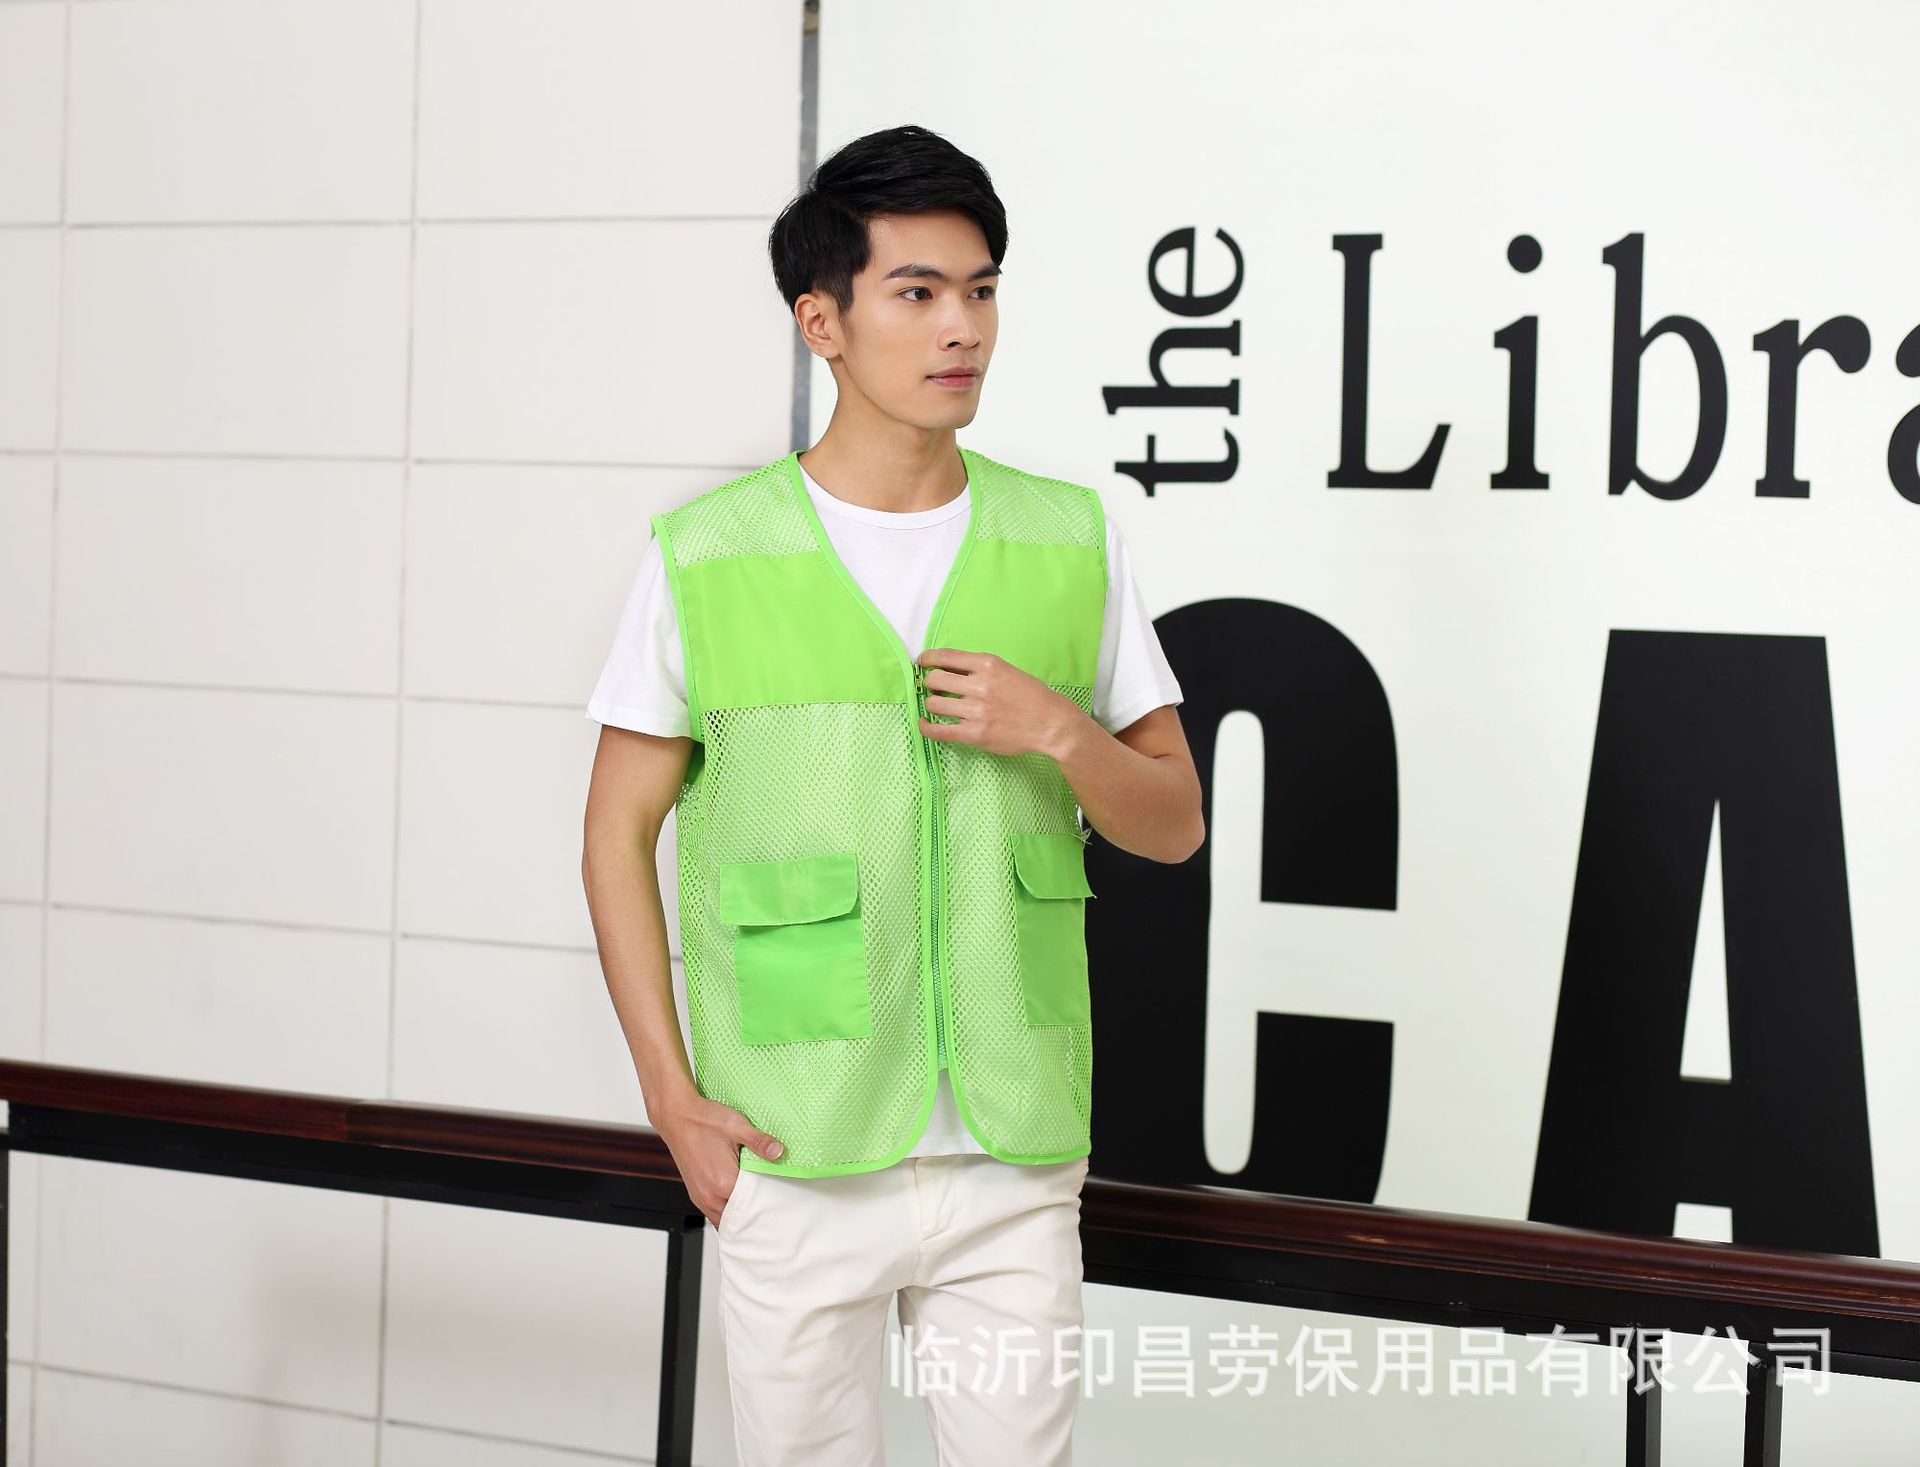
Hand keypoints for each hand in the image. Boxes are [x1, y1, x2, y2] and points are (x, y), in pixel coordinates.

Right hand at [651, 1092, 784, 1228]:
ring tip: (753, 1201)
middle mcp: (710, 1196)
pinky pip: (714, 1212)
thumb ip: (760, 1142)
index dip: (767, 1203)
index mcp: (724, 1183)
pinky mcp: (695, 1193)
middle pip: (739, 1218)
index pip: (753, 1207)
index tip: (778, 1198)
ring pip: (724, 1219)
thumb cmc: (702, 1120)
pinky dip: (726, 1210)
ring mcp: (700, 1197)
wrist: (676, 1116)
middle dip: (754, 1213)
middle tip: (769, 1203)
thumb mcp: (737, 1126)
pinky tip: (736, 1196)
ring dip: (738, 1214)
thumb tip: (778, 1152)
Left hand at [916, 648, 1084, 757]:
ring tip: (937, 705)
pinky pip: (939, 730)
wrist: (1051, 723)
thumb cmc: (1032, 697)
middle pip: (935, 679)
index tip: (922, 663)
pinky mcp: (974, 733)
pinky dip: (926, 727)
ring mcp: (976, 711)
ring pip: (935, 703)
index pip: (945, 656)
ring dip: (932, 703)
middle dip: (930, 682)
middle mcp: (979, 685)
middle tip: (934, 687)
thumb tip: (951, 670)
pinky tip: (924, 724)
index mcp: (987, 664)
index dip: (927, 659)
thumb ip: (980, 669)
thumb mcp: (1007, 670)